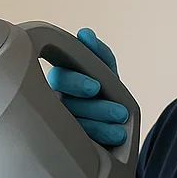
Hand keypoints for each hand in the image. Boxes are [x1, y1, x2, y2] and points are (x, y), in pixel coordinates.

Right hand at [46, 28, 128, 145]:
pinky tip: (115, 138)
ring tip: (121, 131)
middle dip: (94, 108)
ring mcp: (58, 124)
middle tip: (119, 113)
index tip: (96, 87)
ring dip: (100, 125)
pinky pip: (78, 142)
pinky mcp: (66, 143)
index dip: (76, 82)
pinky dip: (99, 139)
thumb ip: (99, 54)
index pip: (61, 77)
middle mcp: (55, 101)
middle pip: (67, 105)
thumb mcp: (107, 73)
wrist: (116, 126)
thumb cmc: (106, 93)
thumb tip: (85, 34)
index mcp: (62, 81)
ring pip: (73, 124)